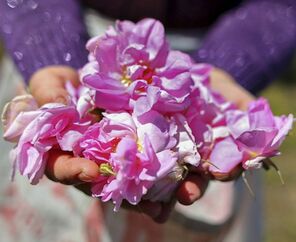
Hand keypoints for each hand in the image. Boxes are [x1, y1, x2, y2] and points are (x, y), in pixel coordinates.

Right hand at [28, 65, 252, 222]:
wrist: (92, 79)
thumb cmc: (63, 85)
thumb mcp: (50, 81)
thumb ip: (47, 93)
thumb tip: (56, 108)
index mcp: (66, 151)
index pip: (63, 167)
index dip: (73, 172)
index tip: (89, 171)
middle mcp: (92, 161)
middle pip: (104, 184)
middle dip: (122, 194)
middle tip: (144, 204)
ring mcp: (116, 158)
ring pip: (131, 182)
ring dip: (149, 195)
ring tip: (167, 203)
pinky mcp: (139, 150)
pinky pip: (151, 168)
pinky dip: (165, 178)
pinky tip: (182, 185)